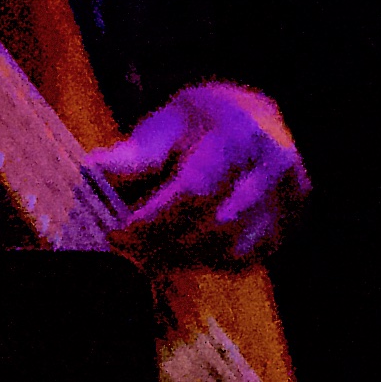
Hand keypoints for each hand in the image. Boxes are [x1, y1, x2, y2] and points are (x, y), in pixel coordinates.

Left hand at [88, 82, 312, 270]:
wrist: (256, 120)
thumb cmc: (201, 124)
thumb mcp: (167, 126)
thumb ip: (136, 154)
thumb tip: (92, 170)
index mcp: (241, 136)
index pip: (196, 190)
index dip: (153, 218)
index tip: (117, 231)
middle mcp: (273, 168)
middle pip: (214, 225)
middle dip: (163, 242)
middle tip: (126, 247)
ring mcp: (288, 200)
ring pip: (230, 248)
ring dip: (183, 256)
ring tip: (149, 250)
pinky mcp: (287, 226)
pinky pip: (243, 260)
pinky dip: (207, 261)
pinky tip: (183, 248)